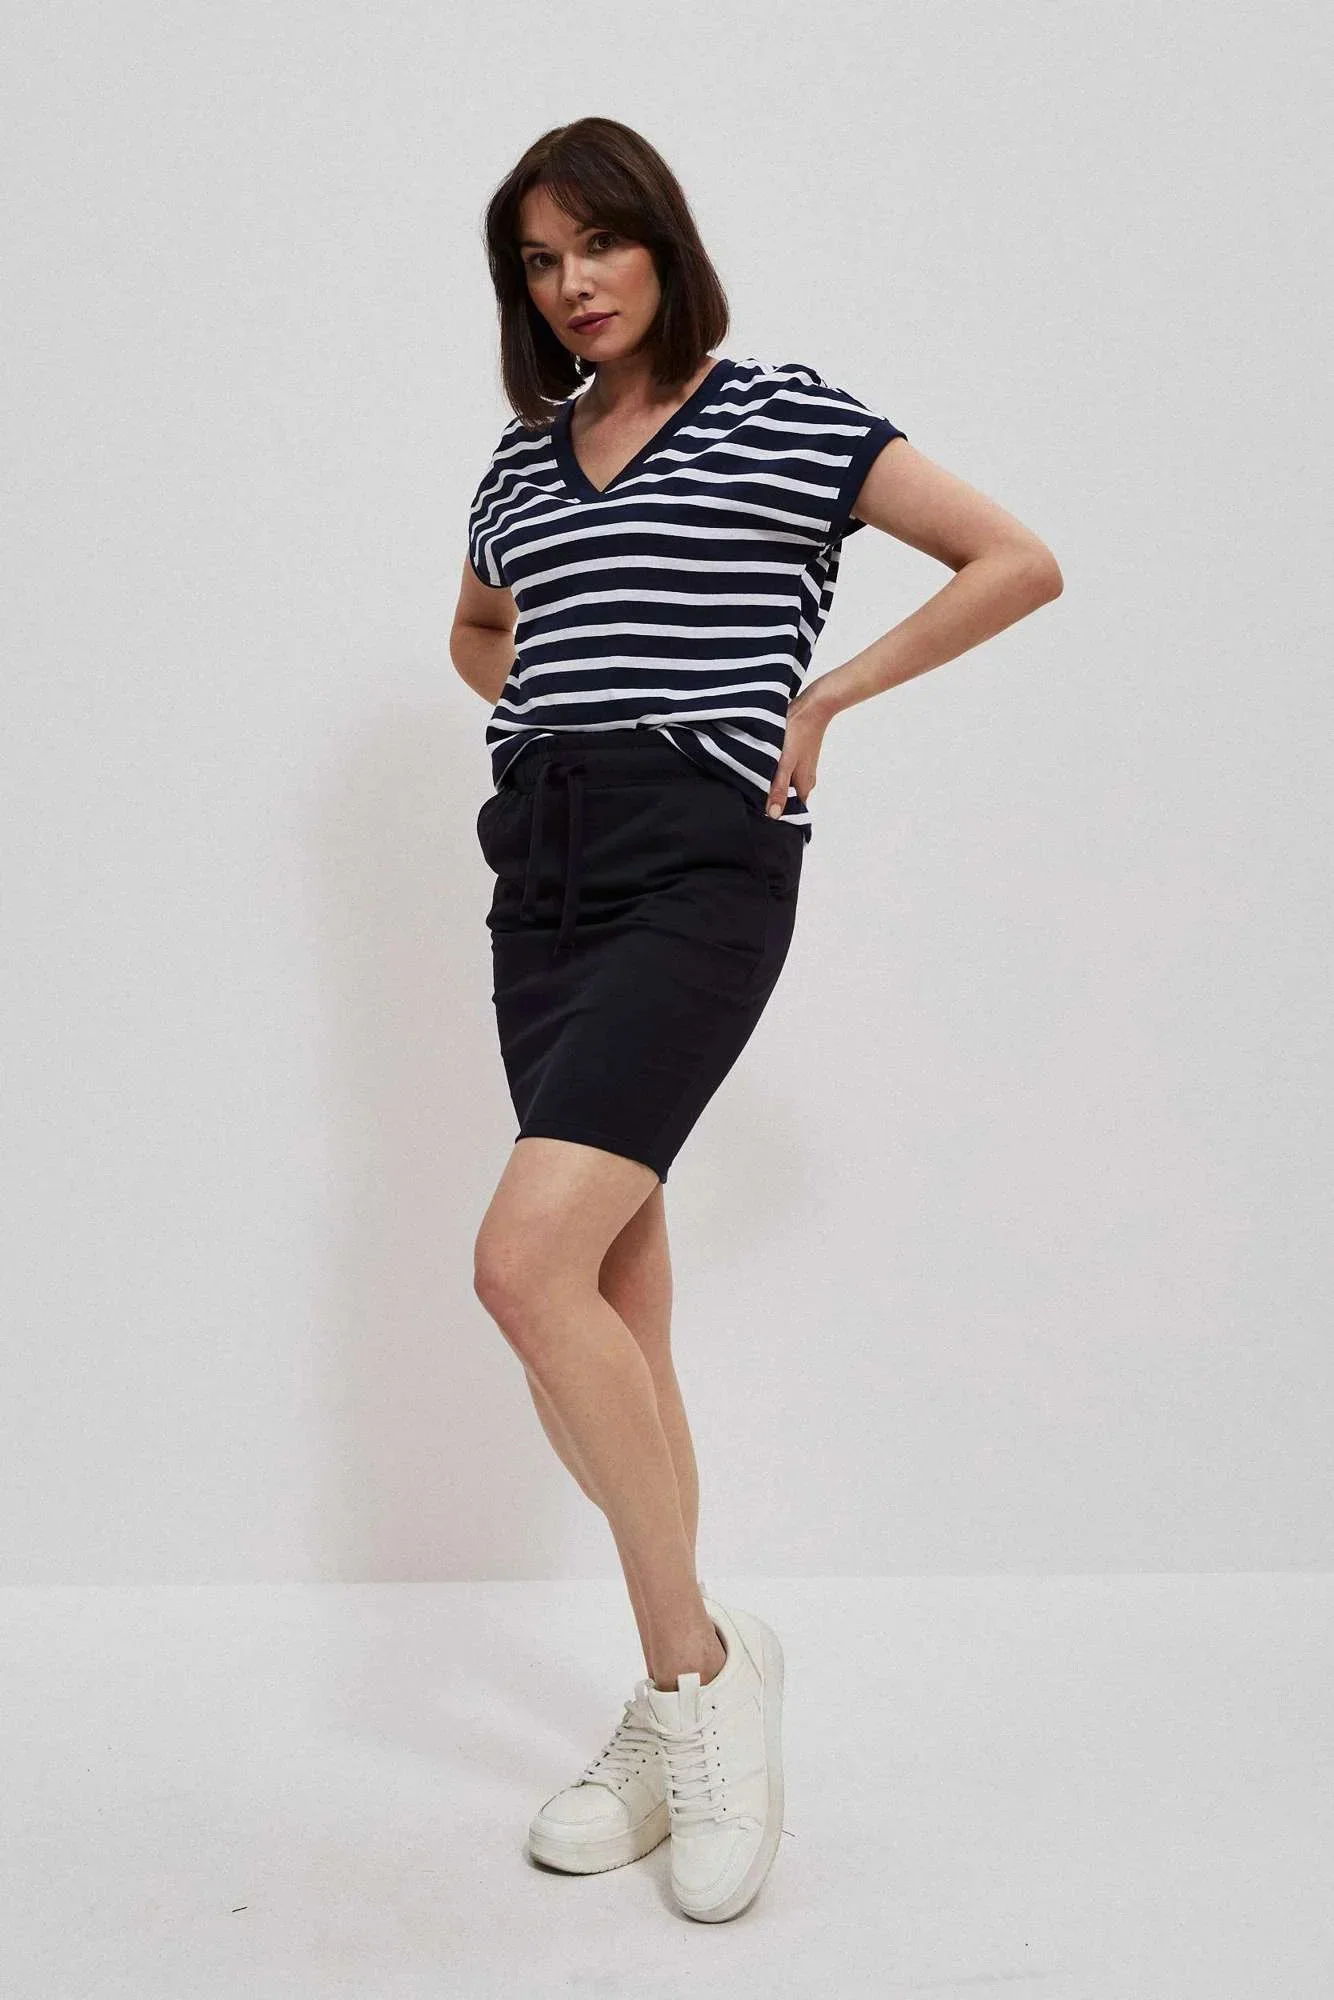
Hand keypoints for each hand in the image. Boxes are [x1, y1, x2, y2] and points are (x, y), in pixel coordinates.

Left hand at [764, 690, 832, 815]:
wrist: (813, 706)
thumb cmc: (800, 732)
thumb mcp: (785, 763)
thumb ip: (779, 789)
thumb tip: (774, 814)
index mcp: (804, 787)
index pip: (790, 811)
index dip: (775, 812)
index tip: (758, 810)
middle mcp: (805, 780)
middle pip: (786, 797)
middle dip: (770, 797)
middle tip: (751, 791)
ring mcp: (802, 767)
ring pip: (784, 782)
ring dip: (771, 781)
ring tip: (754, 775)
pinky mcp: (797, 755)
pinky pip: (784, 769)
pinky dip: (774, 769)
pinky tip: (764, 761)